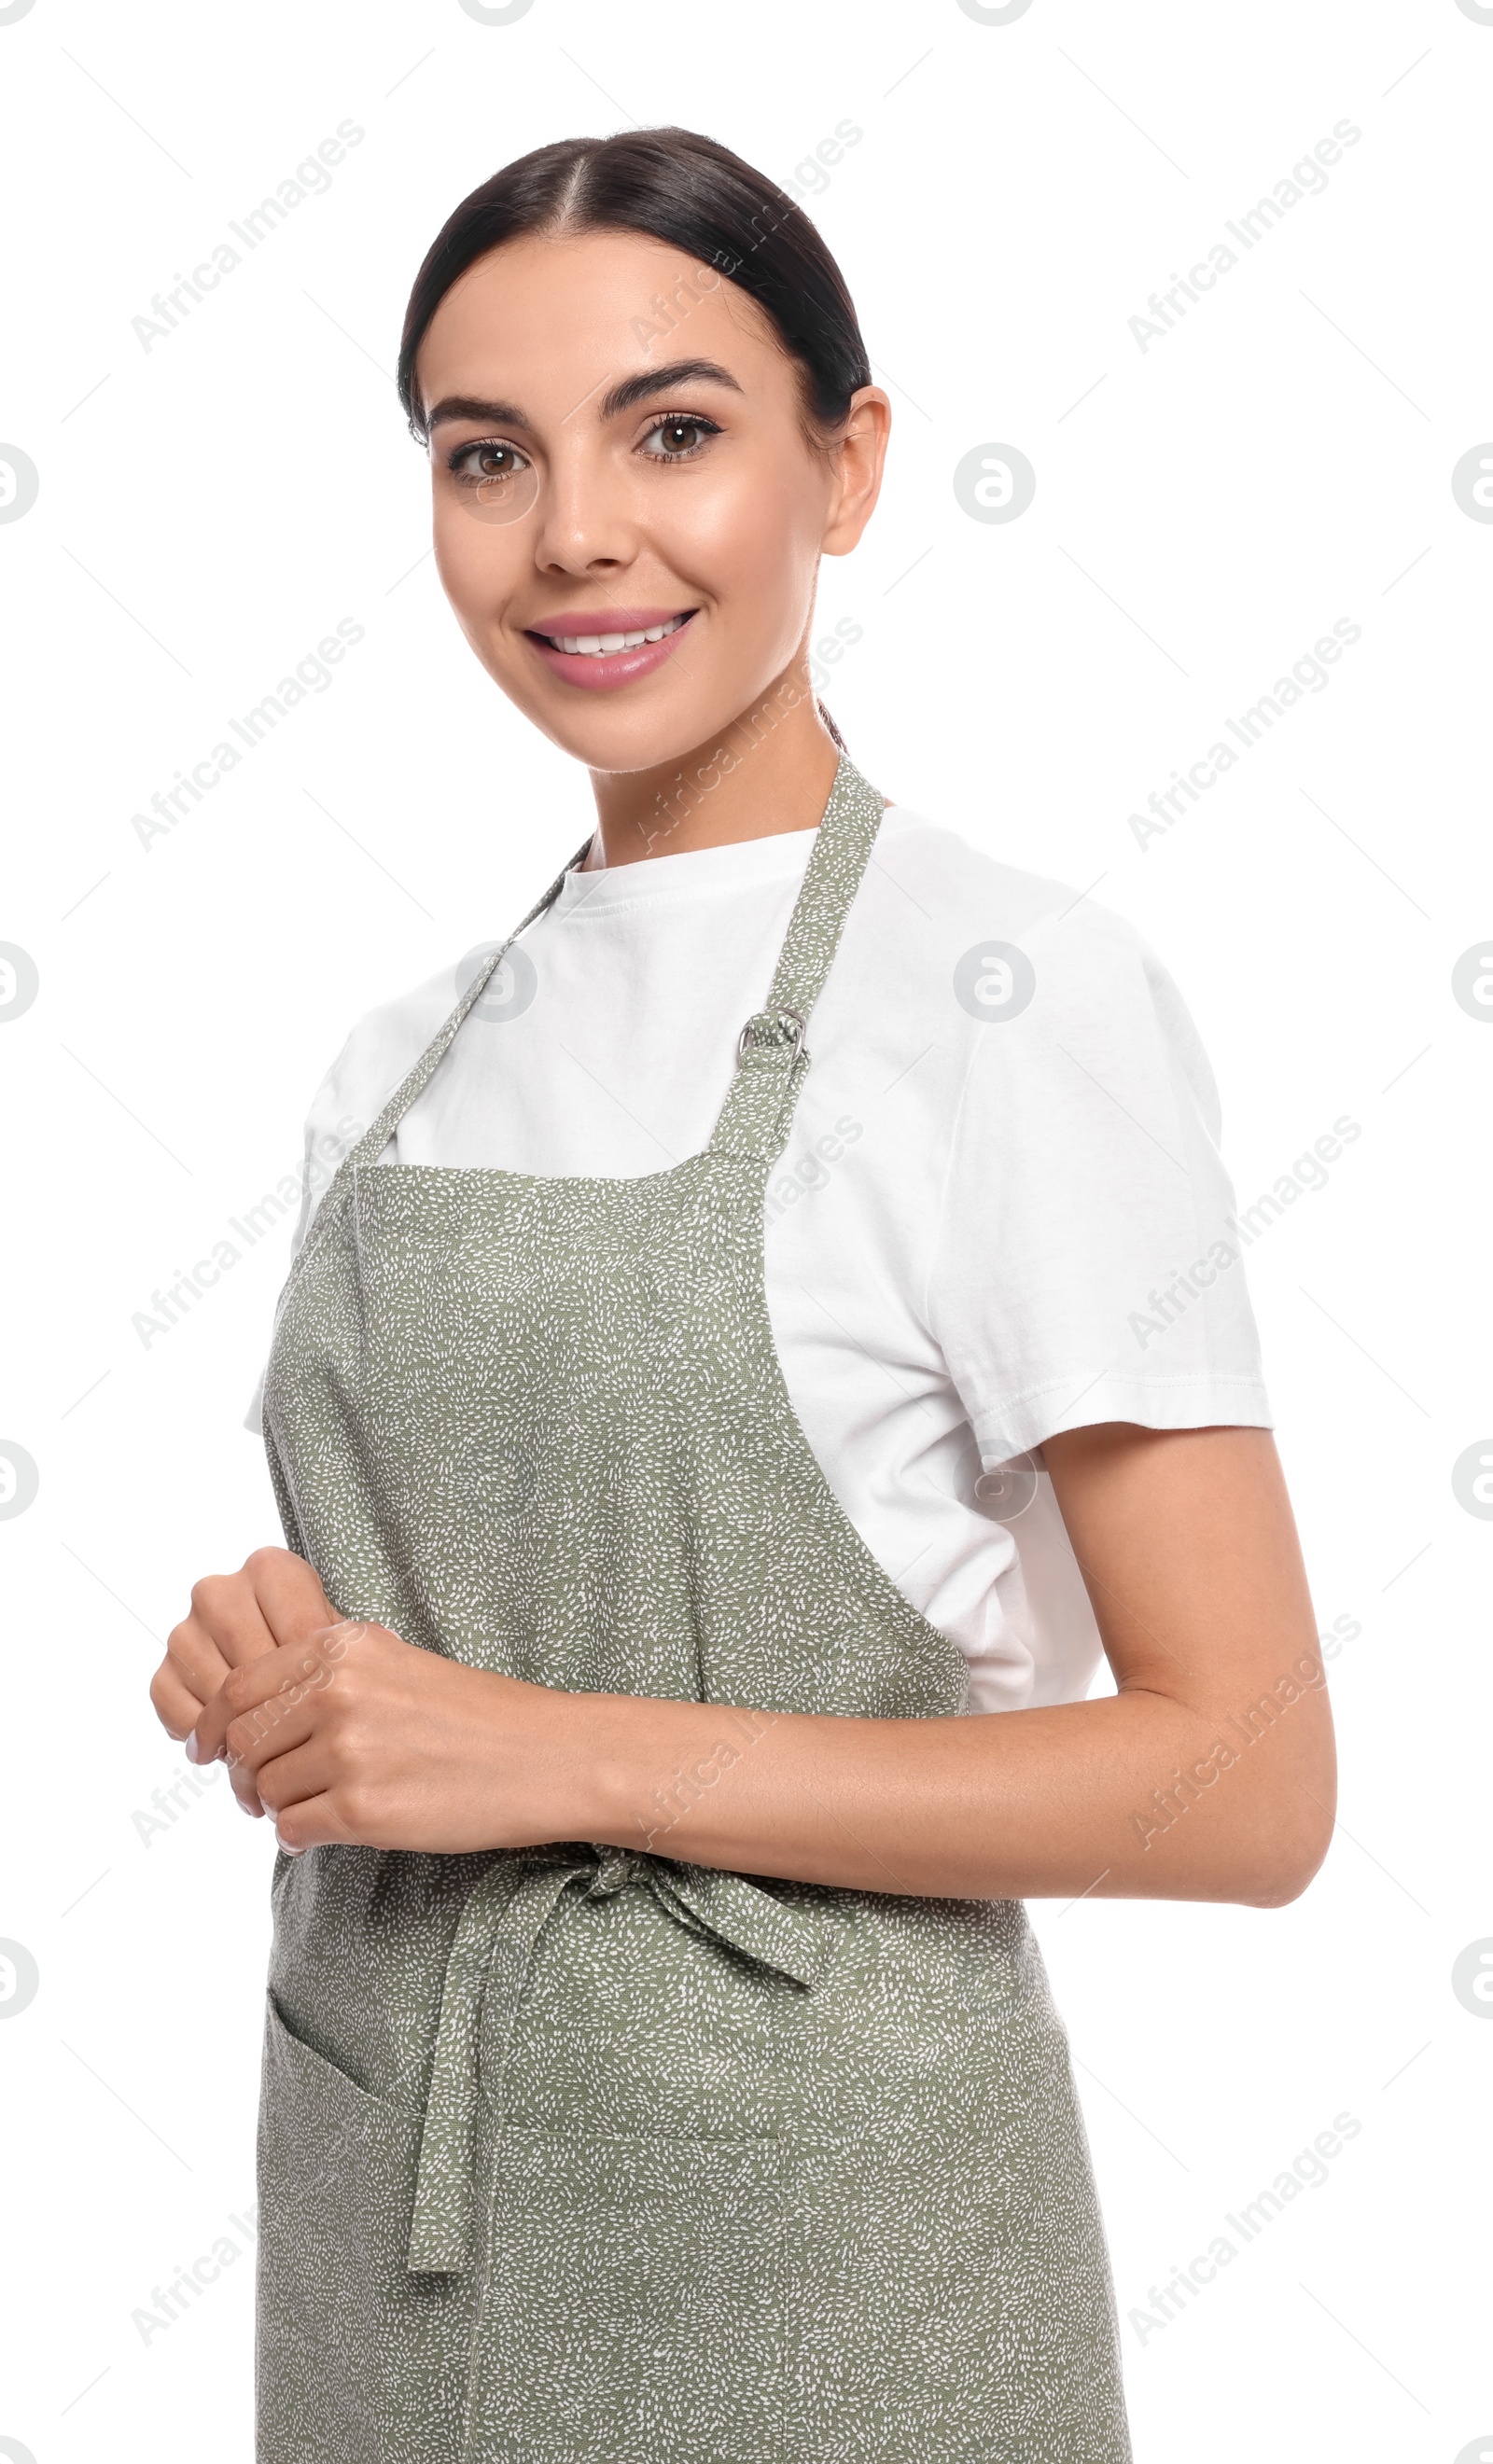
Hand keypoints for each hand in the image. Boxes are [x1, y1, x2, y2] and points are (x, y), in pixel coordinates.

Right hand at [149, 1547, 337, 1779]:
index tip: (335, 1706)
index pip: (297, 1634)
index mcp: (270, 1570)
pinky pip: (180, 1711)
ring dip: (245, 1727)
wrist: (284, 1669)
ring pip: (215, 1692)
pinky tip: (233, 1739)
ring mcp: (187, 1629)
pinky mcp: (165, 1670)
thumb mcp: (344, 1640)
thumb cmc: (320, 1653)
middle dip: (281, 1711)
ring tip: (272, 1741)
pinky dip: (208, 1734)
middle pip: (252, 1668)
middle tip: (302, 1737)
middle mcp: (221, 1591)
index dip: (321, 1680)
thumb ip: (352, 1642)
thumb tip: (383, 1642)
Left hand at [187, 1617, 593, 1854]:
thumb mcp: (394, 1662)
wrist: (545, 1757)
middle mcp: (338, 1694)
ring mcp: (349, 1753)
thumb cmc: (475, 1714)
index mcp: (343, 1650)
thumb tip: (248, 1713)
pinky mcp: (363, 1811)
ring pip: (266, 1790)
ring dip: (281, 1806)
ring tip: (318, 1806)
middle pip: (243, 1742)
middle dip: (246, 1772)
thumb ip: (324, 1675)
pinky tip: (330, 1831)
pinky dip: (301, 1837)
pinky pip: (293, 1830)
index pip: (239, 1688)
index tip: (210, 1749)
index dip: (215, 1726)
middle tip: (263, 1792)